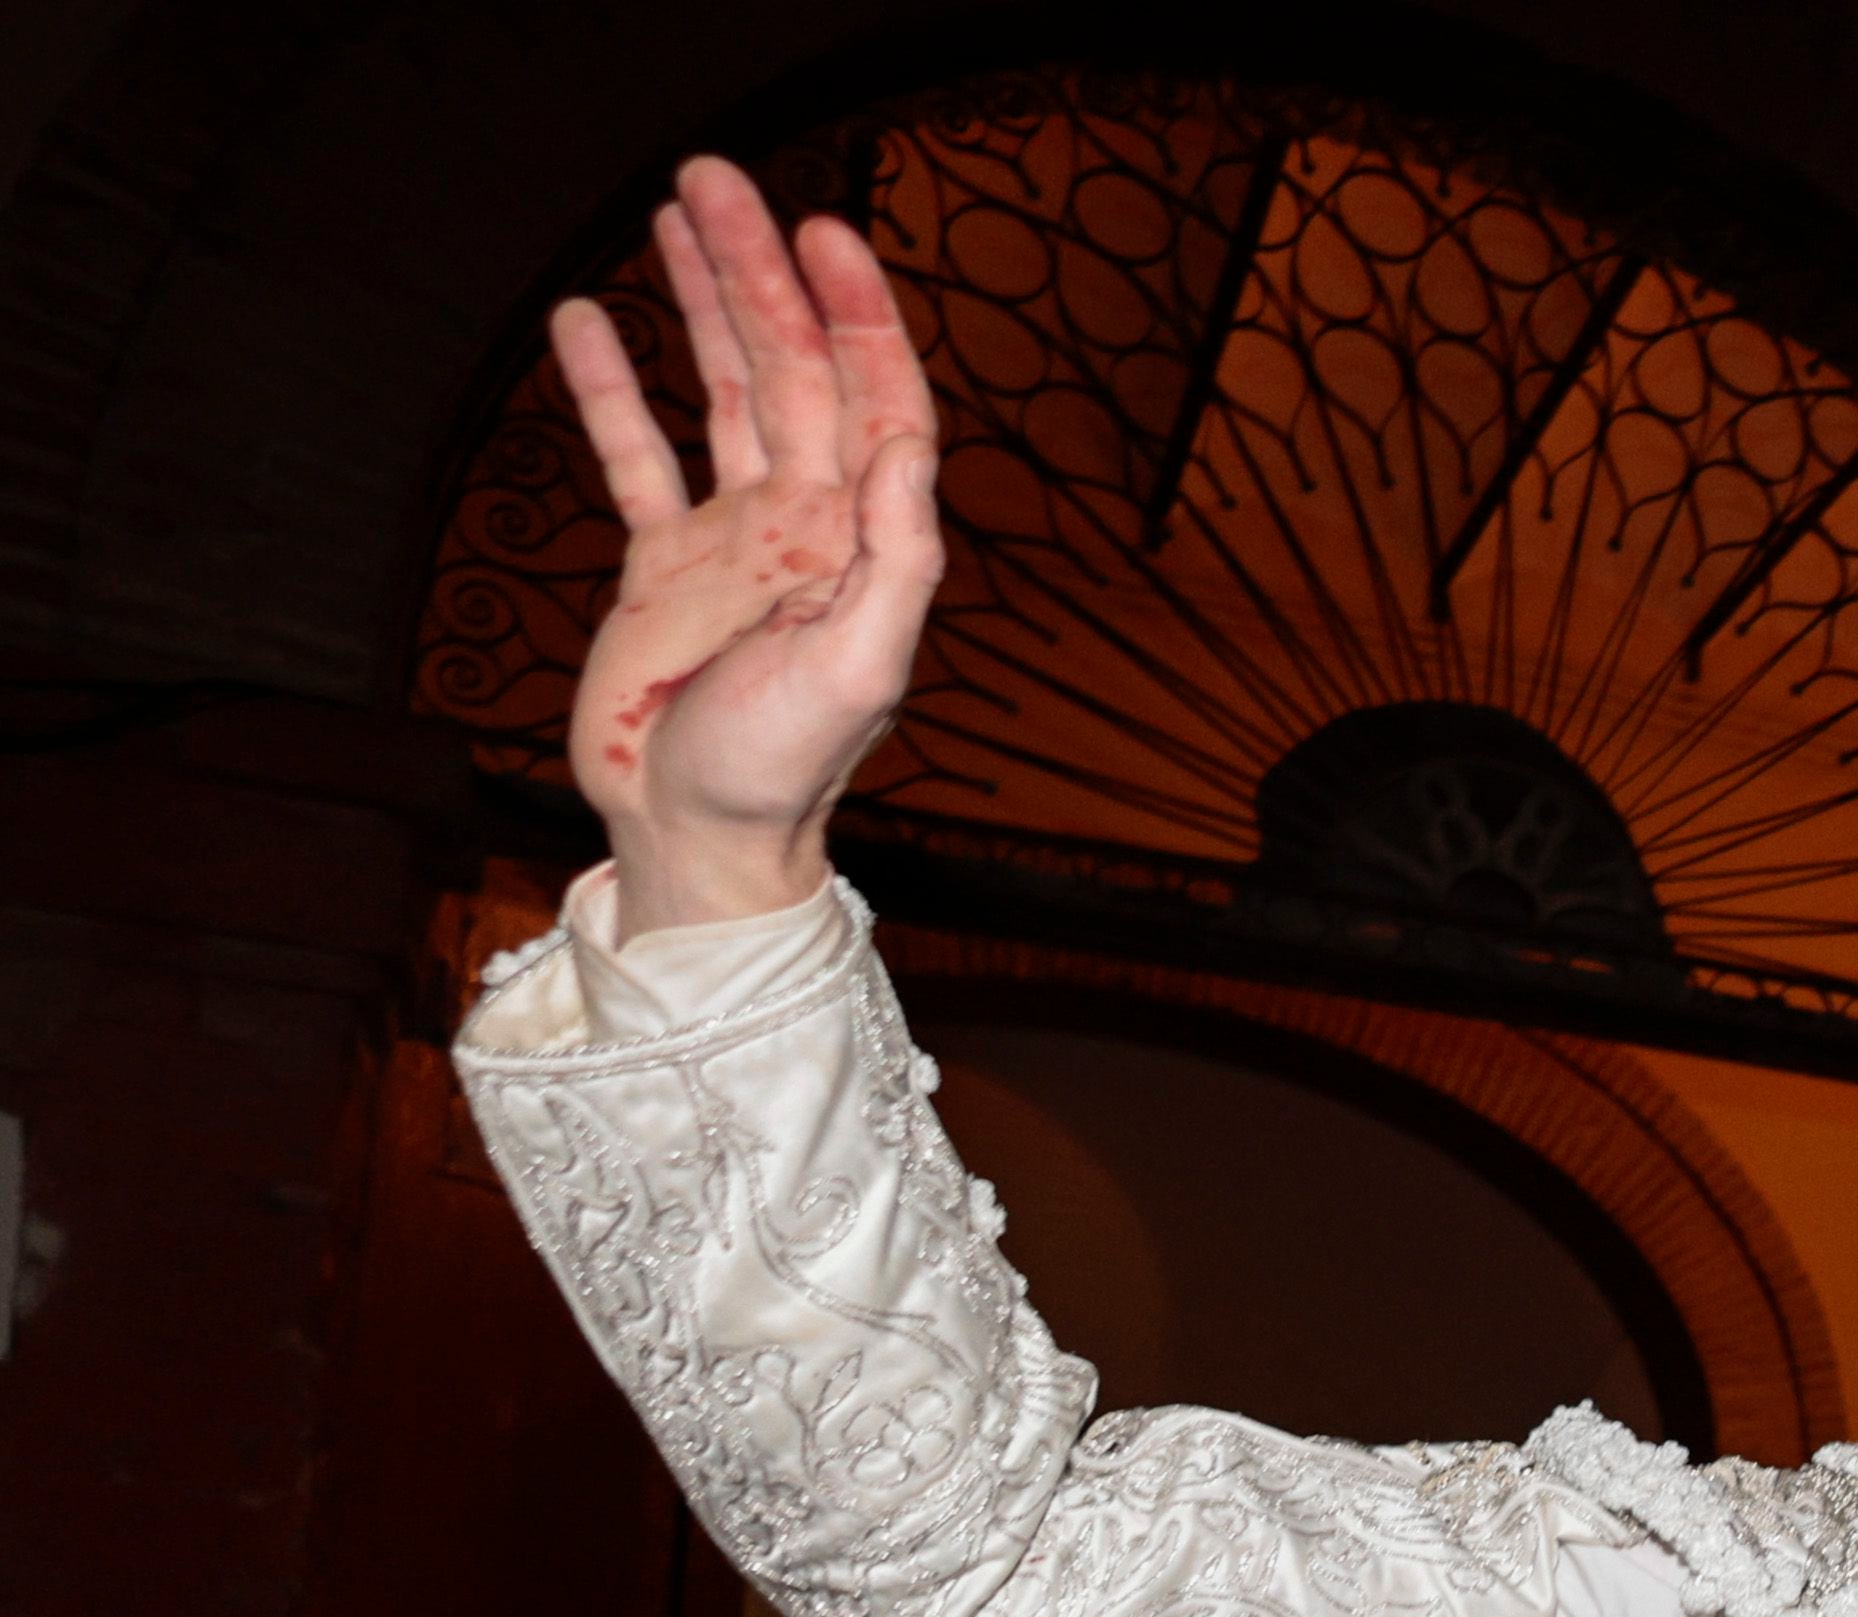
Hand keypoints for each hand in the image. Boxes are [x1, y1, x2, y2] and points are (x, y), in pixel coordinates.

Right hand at [554, 158, 944, 937]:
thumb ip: (895, 558)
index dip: (856, 311)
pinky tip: (586, 320)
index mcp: (861, 539)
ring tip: (671, 213)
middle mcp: (805, 524)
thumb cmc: (782, 770)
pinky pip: (634, 456)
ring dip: (702, 303)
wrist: (694, 835)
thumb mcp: (859, 668)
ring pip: (720, 390)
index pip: (873, 396)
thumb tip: (909, 448)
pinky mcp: (662, 566)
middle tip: (713, 178)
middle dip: (757, 272)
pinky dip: (610, 390)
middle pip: (788, 367)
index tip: (822, 230)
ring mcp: (733, 539)